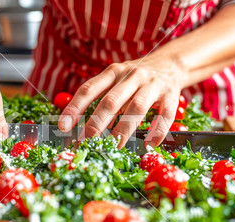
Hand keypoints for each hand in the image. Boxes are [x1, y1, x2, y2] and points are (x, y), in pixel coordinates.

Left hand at [58, 55, 185, 147]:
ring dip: (124, 129)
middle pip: (111, 100)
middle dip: (96, 123)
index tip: (63, 126)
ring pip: (136, 107)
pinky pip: (165, 115)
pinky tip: (150, 144)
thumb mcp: (116, 80)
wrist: (170, 63)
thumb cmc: (136, 78)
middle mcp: (131, 75)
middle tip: (86, 142)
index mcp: (112, 72)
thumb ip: (101, 97)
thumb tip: (81, 126)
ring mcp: (152, 85)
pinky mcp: (171, 94)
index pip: (89, 89)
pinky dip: (158, 130)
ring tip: (114, 146)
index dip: (75, 107)